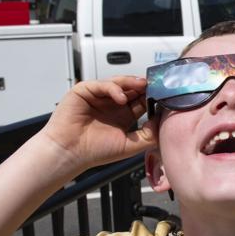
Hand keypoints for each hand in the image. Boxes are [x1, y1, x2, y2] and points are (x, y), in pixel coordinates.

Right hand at [40, 76, 156, 168]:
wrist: (70, 152)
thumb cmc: (95, 151)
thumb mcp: (129, 145)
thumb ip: (147, 135)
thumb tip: (161, 123)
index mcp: (123, 115)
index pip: (141, 101)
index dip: (151, 97)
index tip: (163, 96)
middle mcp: (112, 104)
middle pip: (131, 89)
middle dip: (144, 86)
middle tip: (156, 84)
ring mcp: (99, 96)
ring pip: (118, 83)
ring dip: (131, 82)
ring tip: (142, 85)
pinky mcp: (85, 91)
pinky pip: (102, 84)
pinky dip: (113, 89)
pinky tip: (121, 98)